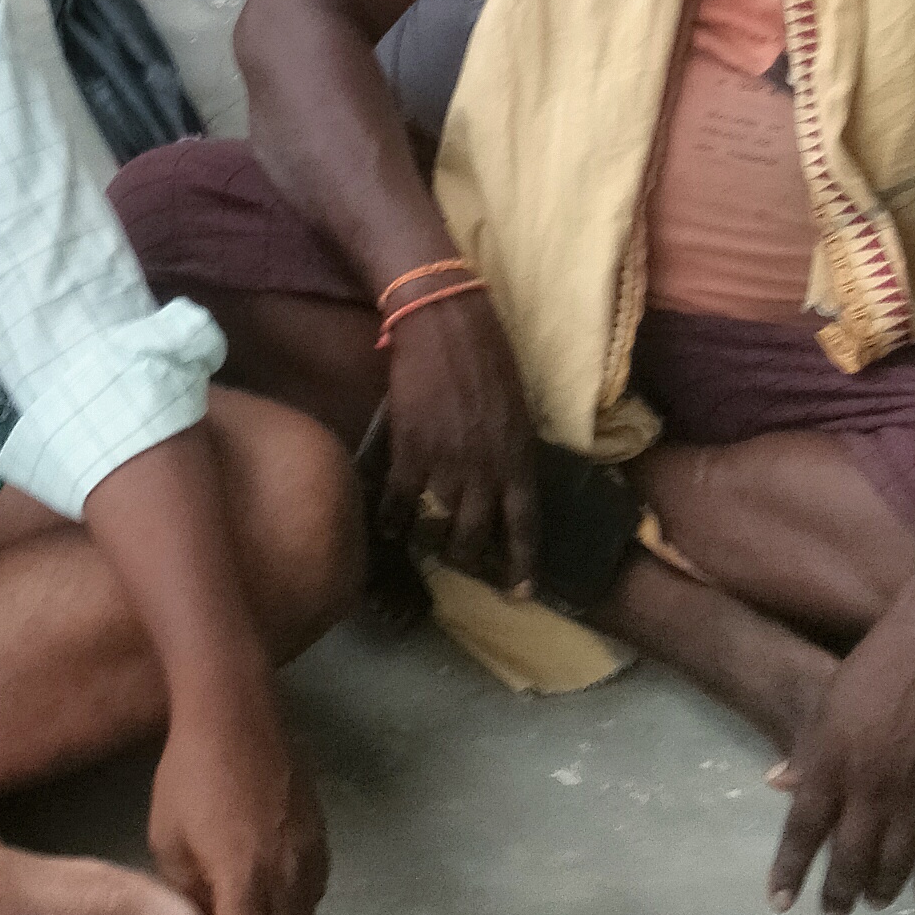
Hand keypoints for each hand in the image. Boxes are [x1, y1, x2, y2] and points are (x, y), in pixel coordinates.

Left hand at [149, 667, 328, 914]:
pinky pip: (314, 892)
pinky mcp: (321, 835)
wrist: (235, 712)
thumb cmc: (189, 773)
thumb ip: (188, 895)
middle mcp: (288, 875)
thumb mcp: (168, 840)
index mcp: (245, 880)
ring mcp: (311, 854)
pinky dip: (292, 908)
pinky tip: (266, 895)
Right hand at [381, 287, 538, 594]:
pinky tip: (388, 529)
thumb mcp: (516, 406)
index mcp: (519, 455)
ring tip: (430, 545)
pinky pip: (399, 500)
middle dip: (473, 558)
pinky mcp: (409, 450)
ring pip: (441, 523)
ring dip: (435, 539)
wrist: (443, 323)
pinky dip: (392, 519)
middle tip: (466, 563)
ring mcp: (446, 463)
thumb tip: (506, 475)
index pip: (525, 523)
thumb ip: (512, 446)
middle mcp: (485, 469)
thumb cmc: (487, 353)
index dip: (523, 563)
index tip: (521, 592)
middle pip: (479, 535)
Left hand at [768, 587, 914, 914]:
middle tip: (832, 912)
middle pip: (849, 859)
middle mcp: (871, 789)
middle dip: (838, 893)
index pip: (802, 832)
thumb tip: (777, 785)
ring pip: (896, 864)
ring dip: (881, 890)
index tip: (778, 902)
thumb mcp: (826, 704)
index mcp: (832, 764)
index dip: (789, 871)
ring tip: (871, 901)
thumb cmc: (875, 667)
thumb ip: (807, 752)